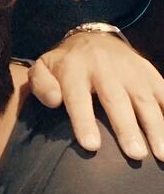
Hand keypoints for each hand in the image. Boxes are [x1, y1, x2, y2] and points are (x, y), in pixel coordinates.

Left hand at [30, 31, 163, 160]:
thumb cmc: (65, 64)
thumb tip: (54, 101)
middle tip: (135, 155)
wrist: (93, 38)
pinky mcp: (150, 73)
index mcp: (75, 69)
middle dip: (127, 128)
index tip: (91, 146)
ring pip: (145, 99)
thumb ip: (41, 85)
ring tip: (161, 153)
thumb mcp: (42, 68)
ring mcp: (131, 70)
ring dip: (156, 126)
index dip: (84, 121)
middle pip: (117, 100)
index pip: (78, 98)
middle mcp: (106, 69)